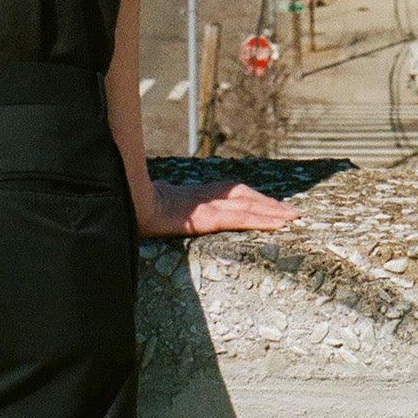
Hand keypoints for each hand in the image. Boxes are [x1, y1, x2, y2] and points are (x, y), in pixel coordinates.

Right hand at [136, 178, 299, 237]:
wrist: (124, 202)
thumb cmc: (133, 204)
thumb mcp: (155, 207)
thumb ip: (166, 207)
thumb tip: (164, 203)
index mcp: (193, 195)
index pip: (230, 192)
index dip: (252, 198)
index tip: (271, 205)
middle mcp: (203, 197)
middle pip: (244, 196)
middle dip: (269, 204)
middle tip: (293, 213)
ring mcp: (204, 205)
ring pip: (246, 206)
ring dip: (271, 211)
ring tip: (292, 219)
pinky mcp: (204, 217)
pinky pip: (239, 219)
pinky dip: (260, 220)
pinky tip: (277, 225)